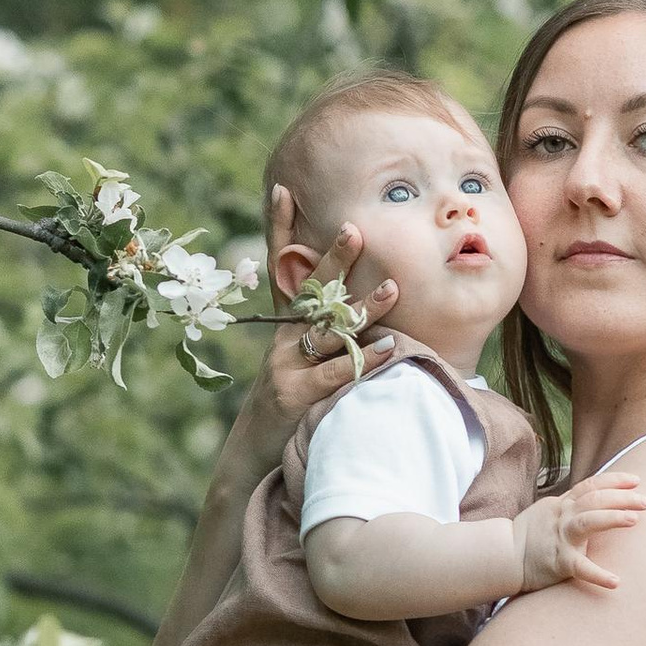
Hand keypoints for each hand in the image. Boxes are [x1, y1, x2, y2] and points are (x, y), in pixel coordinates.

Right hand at [242, 200, 398, 456]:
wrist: (253, 456)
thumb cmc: (288, 404)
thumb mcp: (299, 363)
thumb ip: (326, 335)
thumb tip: (363, 306)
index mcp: (284, 326)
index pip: (280, 268)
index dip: (279, 230)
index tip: (281, 189)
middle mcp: (281, 338)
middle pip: (309, 291)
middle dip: (333, 259)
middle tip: (356, 229)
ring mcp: (284, 365)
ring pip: (328, 330)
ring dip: (363, 309)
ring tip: (393, 287)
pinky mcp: (293, 394)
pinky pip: (334, 373)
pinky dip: (363, 361)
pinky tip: (389, 349)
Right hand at [515, 467, 645, 595]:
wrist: (504, 555)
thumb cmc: (530, 535)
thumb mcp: (549, 511)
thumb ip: (571, 506)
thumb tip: (595, 500)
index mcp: (563, 504)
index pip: (591, 485)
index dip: (615, 480)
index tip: (637, 480)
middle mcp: (563, 516)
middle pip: (595, 499)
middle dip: (622, 497)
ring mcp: (560, 537)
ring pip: (588, 521)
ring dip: (612, 518)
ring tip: (634, 520)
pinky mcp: (558, 561)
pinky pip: (580, 567)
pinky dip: (598, 574)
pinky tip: (615, 581)